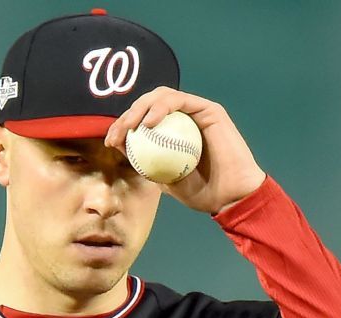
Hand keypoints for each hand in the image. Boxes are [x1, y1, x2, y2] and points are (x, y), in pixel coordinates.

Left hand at [104, 87, 266, 214]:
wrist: (230, 197)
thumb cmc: (201, 193)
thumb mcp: (163, 180)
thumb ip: (144, 161)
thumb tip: (117, 145)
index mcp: (172, 133)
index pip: (141, 121)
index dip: (123, 126)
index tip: (110, 141)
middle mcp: (184, 119)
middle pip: (148, 105)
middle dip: (127, 116)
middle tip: (117, 134)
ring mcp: (196, 112)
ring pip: (161, 97)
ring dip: (140, 108)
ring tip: (130, 127)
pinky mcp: (208, 109)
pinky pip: (179, 101)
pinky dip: (161, 107)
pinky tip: (149, 124)